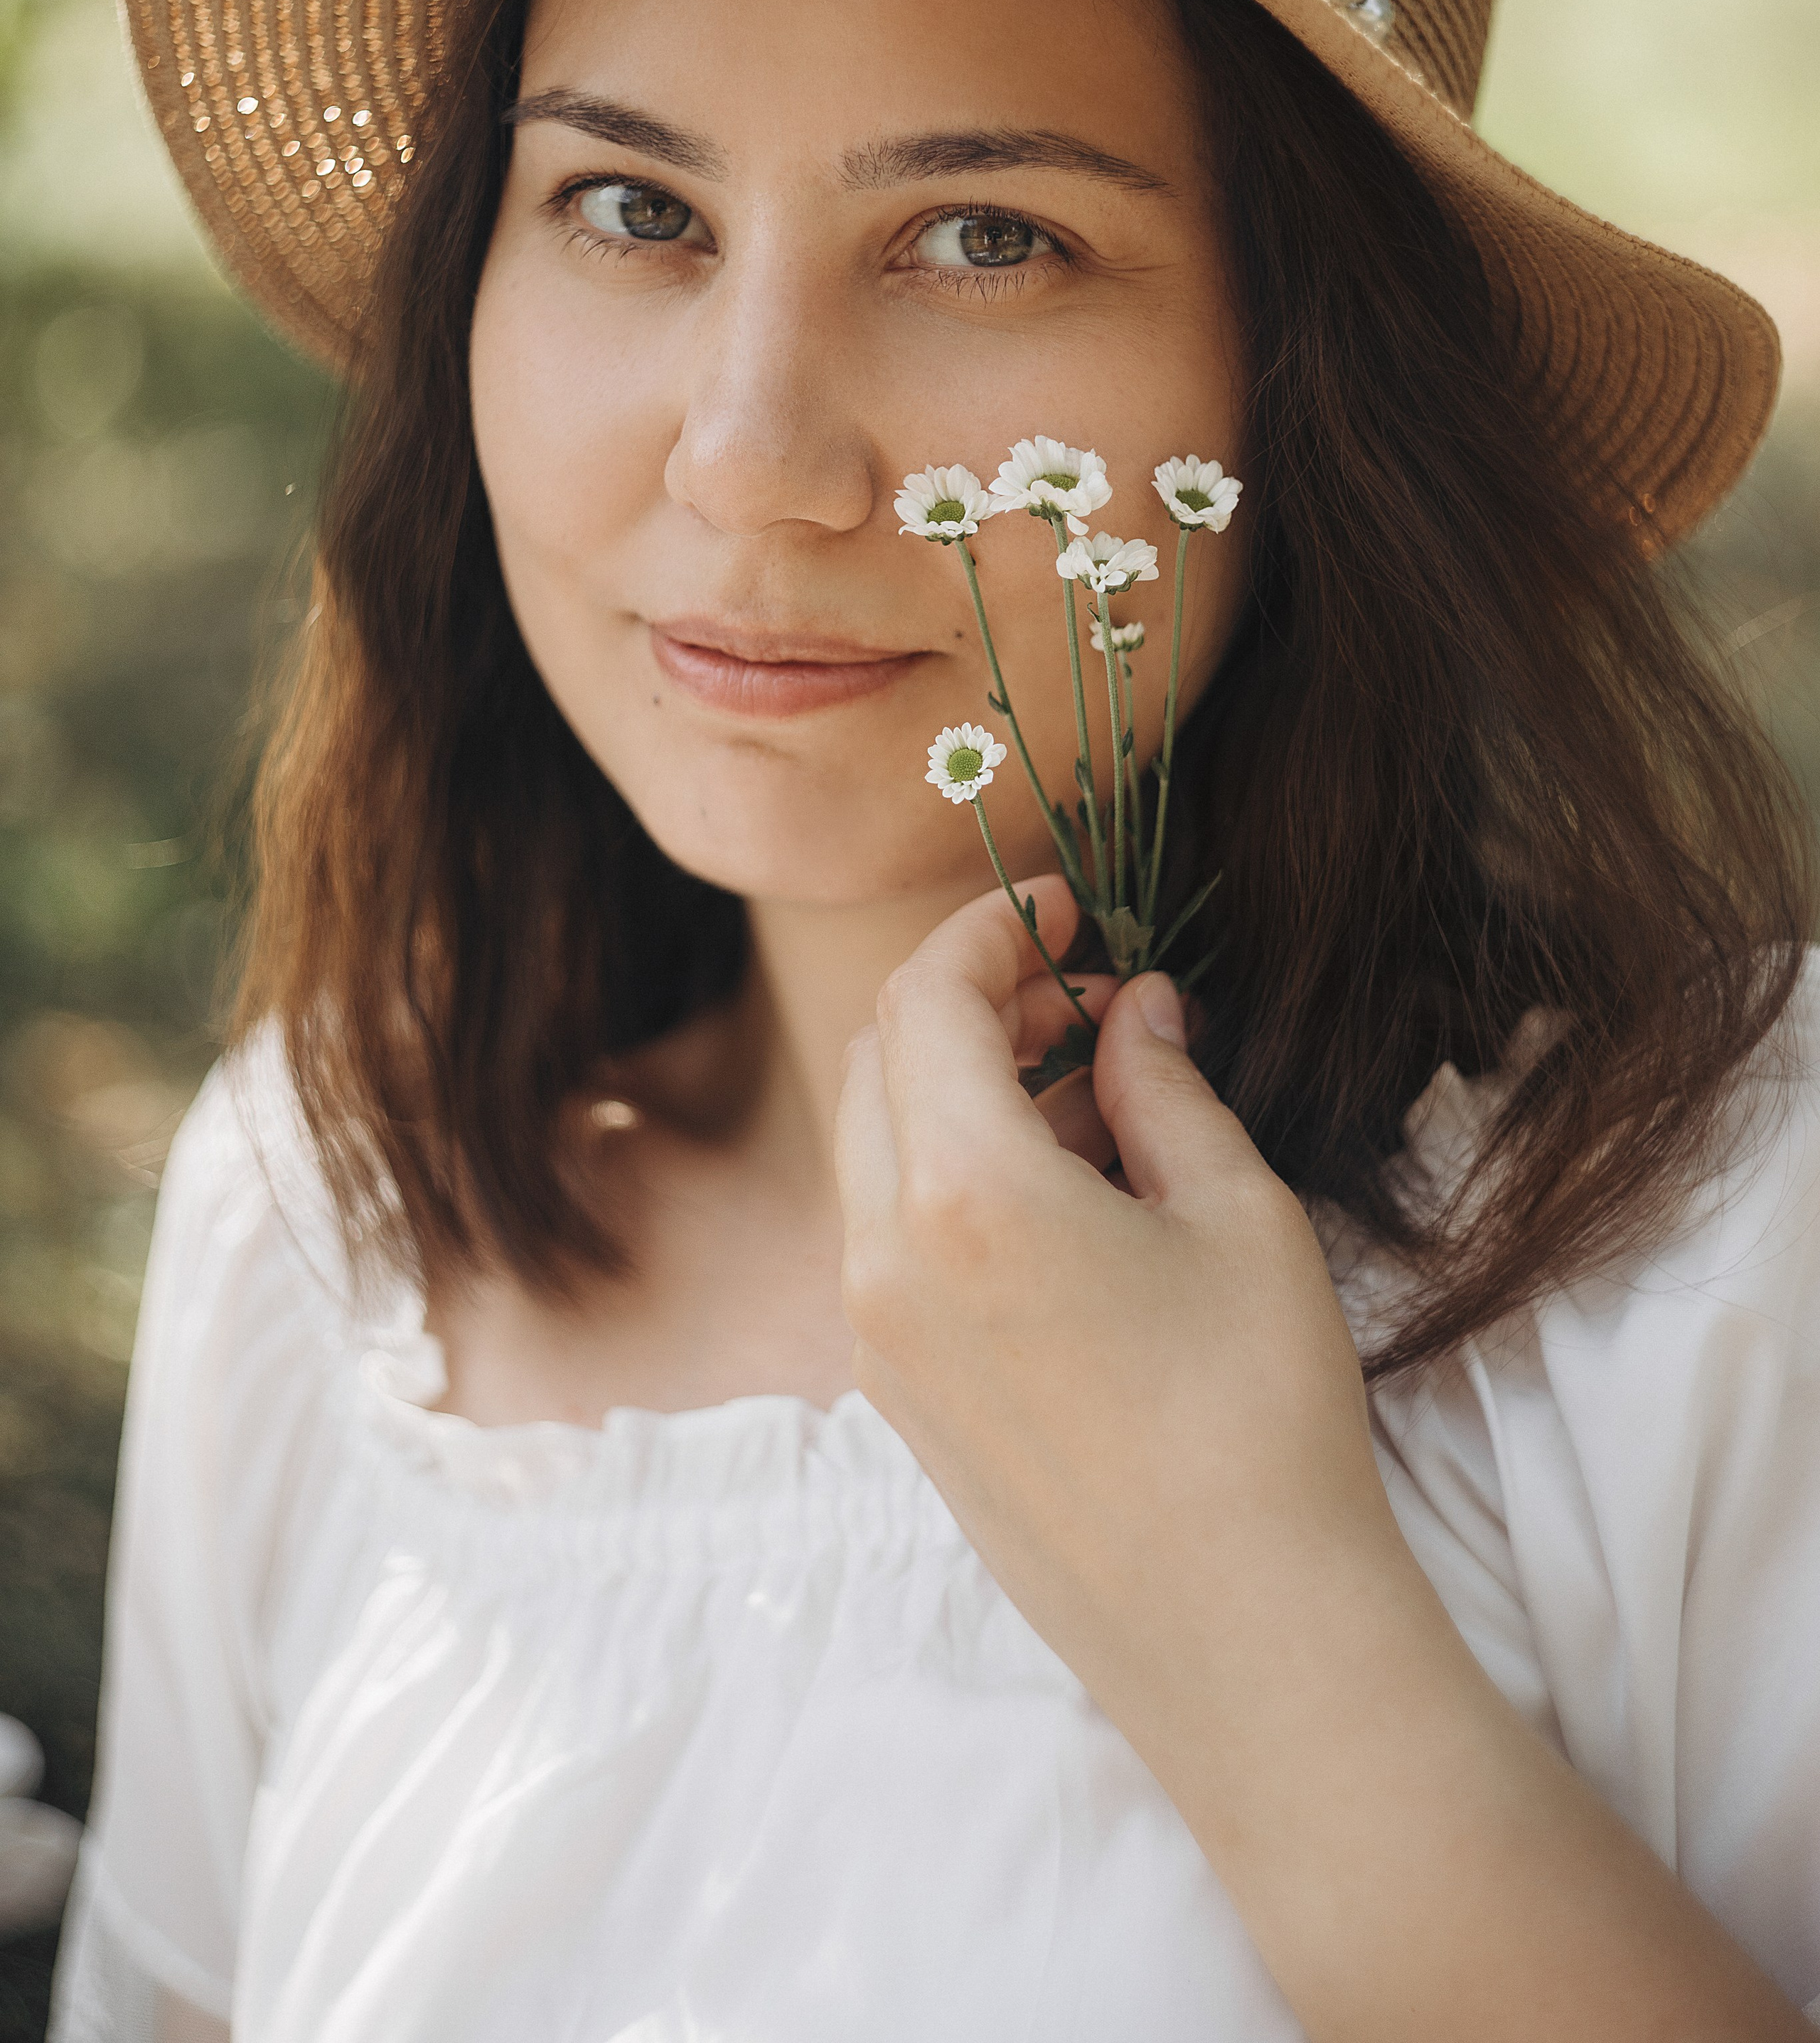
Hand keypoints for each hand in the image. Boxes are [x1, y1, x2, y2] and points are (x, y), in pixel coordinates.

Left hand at [835, 874, 1402, 1768]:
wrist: (1241, 1635)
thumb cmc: (1258, 1412)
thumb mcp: (1237, 1211)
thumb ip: (1162, 1084)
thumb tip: (1131, 1009)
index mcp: (960, 1192)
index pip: (929, 999)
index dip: (992, 928)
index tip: (1064, 905)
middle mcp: (884, 1257)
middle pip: (882, 1061)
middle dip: (973, 1001)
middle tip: (1085, 999)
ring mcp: (878, 1337)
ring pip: (879, 1150)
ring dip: (962, 1089)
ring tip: (1093, 1097)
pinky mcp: (899, 1398)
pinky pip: (892, 1236)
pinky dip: (953, 1175)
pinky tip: (1066, 1195)